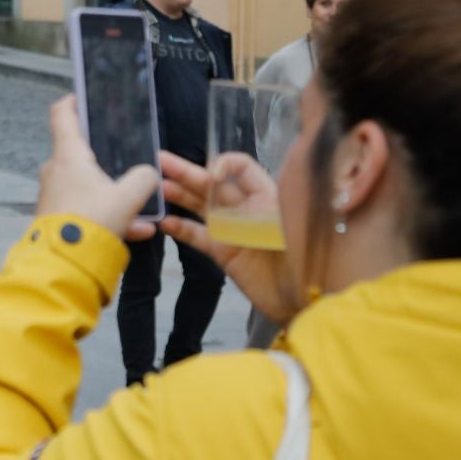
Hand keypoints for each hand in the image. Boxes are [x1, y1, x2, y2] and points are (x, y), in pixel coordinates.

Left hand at [36, 96, 159, 240]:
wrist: (66, 264)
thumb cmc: (93, 221)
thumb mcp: (129, 197)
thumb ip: (144, 179)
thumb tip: (148, 174)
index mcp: (68, 155)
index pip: (62, 114)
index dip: (74, 100)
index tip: (86, 96)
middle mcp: (56, 171)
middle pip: (80, 151)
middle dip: (106, 154)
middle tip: (128, 154)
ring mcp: (55, 195)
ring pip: (89, 185)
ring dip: (114, 192)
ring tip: (142, 206)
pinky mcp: (58, 218)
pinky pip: (88, 209)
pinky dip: (110, 215)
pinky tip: (138, 230)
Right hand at [158, 150, 298, 321]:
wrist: (303, 298)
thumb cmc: (302, 253)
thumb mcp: (288, 214)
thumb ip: (257, 192)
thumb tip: (220, 171)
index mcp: (266, 193)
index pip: (241, 167)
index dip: (223, 164)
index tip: (211, 174)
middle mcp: (246, 207)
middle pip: (213, 184)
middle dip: (187, 172)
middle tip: (161, 161)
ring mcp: (232, 230)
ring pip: (200, 206)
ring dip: (179, 195)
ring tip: (157, 187)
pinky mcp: (222, 252)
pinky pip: (197, 236)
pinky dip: (180, 229)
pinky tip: (164, 223)